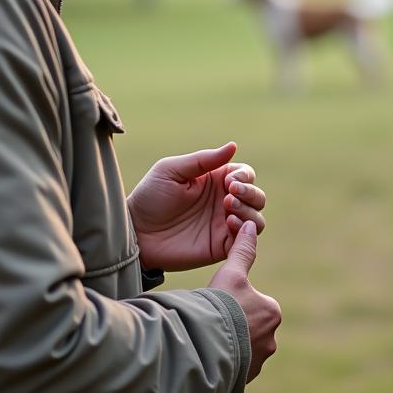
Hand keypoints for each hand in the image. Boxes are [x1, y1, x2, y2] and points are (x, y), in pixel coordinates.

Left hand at [128, 142, 265, 271]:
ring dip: (249, 210)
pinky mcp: (221, 246)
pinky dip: (245, 230)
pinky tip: (229, 222)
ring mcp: (223, 225)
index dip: (244, 176)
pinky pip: (245, 240)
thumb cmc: (150, 197)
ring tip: (228, 207)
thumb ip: (203, 160)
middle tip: (229, 193)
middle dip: (250, 192)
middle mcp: (224, 202)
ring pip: (256, 217)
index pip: (245, 174)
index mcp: (215, 180)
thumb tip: (233, 146)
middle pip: (257, 195)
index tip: (229, 180)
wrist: (136, 232)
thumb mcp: (172, 170)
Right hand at [209, 221, 280, 381]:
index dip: (235, 301)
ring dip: (227, 346)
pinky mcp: (242, 384)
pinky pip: (232, 370)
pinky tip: (205, 358)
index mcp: (272, 313)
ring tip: (206, 340)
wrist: (205, 350)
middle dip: (233, 326)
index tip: (219, 303)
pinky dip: (221, 365)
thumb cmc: (220, 307)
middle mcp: (271, 341)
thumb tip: (251, 224)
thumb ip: (242, 251)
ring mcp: (257, 364)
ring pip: (240, 350)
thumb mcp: (231, 274)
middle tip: (211, 321)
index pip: (256, 303)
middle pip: (248, 328)